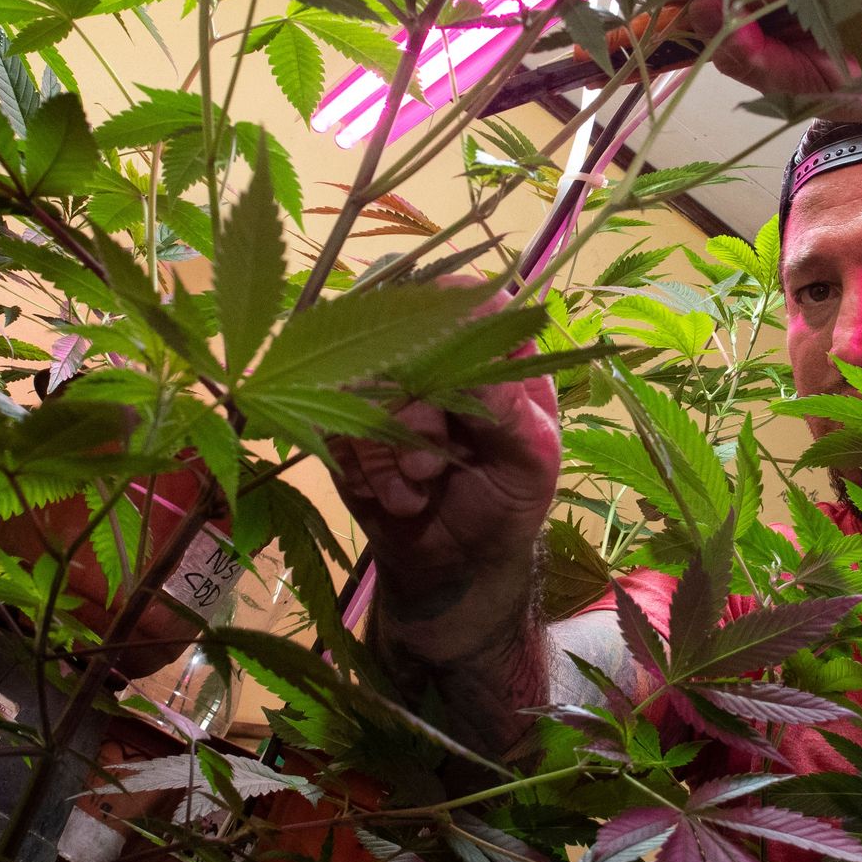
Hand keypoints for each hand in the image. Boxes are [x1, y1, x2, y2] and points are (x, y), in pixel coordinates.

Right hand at [328, 282, 558, 640]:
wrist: (456, 562)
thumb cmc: (507, 501)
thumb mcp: (529, 460)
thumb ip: (508, 408)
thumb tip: (482, 357)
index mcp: (496, 351)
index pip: (474, 298)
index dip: (455, 316)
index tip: (442, 361)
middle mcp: (438, 355)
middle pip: (403, 336)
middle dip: (413, 407)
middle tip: (431, 465)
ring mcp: (387, 384)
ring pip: (360, 382)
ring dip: (386, 448)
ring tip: (418, 491)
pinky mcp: (345, 420)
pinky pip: (333, 424)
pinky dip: (363, 468)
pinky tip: (393, 499)